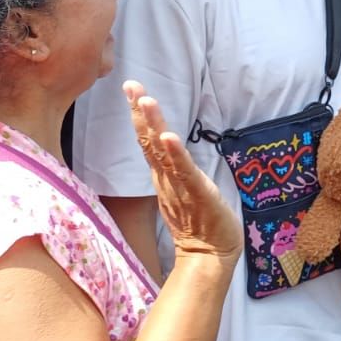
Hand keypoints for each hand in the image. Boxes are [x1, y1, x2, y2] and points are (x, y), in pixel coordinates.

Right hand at [125, 81, 241, 264]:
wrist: (210, 255)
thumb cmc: (199, 221)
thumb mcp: (183, 189)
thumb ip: (173, 170)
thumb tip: (167, 147)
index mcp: (164, 176)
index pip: (148, 141)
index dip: (140, 116)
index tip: (132, 90)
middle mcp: (167, 179)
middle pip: (149, 141)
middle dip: (140, 112)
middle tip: (130, 85)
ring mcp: (179, 186)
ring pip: (163, 152)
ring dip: (154, 125)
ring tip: (146, 100)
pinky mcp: (198, 194)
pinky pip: (185, 172)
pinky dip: (176, 154)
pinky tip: (170, 136)